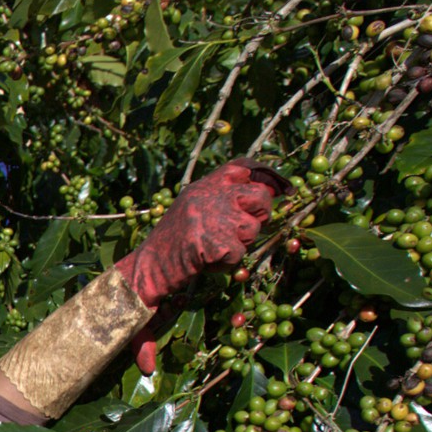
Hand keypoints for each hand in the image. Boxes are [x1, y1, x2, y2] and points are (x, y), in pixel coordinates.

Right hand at [114, 161, 287, 308]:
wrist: (150, 264)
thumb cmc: (173, 238)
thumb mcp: (193, 204)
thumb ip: (222, 194)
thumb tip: (265, 190)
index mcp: (206, 184)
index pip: (245, 167)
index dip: (266, 176)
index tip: (280, 189)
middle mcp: (213, 195)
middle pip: (260, 197)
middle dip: (260, 214)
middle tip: (242, 226)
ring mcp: (217, 218)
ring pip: (253, 228)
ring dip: (240, 242)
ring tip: (214, 246)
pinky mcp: (219, 243)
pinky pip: (240, 253)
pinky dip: (227, 262)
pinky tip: (208, 260)